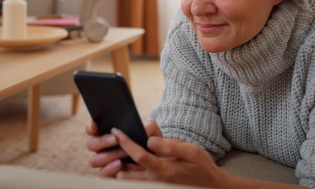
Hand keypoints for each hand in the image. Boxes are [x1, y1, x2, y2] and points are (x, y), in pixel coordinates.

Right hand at [85, 119, 162, 176]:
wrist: (156, 159)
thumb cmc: (149, 141)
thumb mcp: (151, 131)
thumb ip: (148, 125)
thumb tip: (143, 128)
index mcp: (107, 133)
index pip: (92, 129)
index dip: (91, 127)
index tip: (96, 125)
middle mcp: (102, 147)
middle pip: (91, 144)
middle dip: (102, 141)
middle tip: (116, 139)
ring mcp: (104, 161)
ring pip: (94, 160)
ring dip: (108, 155)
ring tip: (123, 152)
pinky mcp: (109, 174)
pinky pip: (102, 174)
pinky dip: (109, 168)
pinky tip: (120, 164)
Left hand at [111, 127, 226, 187]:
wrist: (208, 185)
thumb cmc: (200, 166)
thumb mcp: (191, 151)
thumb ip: (170, 146)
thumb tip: (150, 140)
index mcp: (165, 170)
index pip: (140, 156)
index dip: (127, 143)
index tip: (117, 131)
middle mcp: (156, 180)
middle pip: (126, 170)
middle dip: (113, 156)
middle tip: (105, 141)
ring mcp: (153, 184)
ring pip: (127, 177)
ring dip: (115, 165)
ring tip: (108, 148)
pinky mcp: (152, 184)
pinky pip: (133, 179)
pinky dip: (124, 170)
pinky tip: (119, 158)